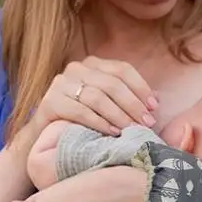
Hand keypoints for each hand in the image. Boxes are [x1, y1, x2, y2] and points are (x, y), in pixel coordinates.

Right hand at [33, 56, 157, 136]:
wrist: (46, 137)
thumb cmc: (84, 121)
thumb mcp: (109, 106)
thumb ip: (129, 99)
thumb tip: (156, 99)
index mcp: (93, 64)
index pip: (122, 69)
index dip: (141, 87)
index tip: (154, 108)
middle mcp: (75, 68)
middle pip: (111, 84)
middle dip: (132, 105)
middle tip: (146, 124)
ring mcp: (60, 83)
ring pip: (97, 97)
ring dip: (118, 115)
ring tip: (130, 130)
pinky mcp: (49, 101)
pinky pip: (80, 111)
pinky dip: (99, 122)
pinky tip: (112, 132)